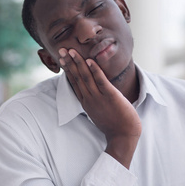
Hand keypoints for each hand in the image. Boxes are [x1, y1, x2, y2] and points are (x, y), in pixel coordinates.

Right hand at [59, 48, 140, 167]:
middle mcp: (89, 99)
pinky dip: (95, 71)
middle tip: (61, 50)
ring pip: (86, 78)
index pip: (74, 82)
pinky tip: (90, 61)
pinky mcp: (110, 96)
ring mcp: (99, 98)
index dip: (68, 69)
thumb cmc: (113, 124)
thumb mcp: (98, 111)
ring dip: (78, 63)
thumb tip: (94, 91)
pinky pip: (101, 82)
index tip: (62, 59)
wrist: (123, 136)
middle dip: (69, 63)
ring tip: (72, 51)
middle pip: (77, 78)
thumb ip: (94, 100)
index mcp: (86, 102)